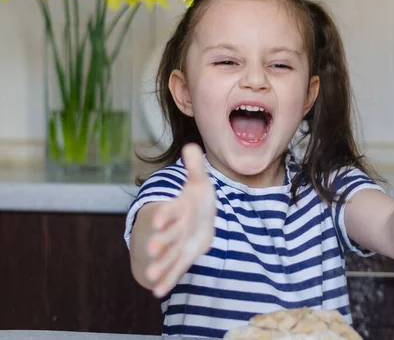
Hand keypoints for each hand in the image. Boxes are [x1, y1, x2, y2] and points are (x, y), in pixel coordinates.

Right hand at [145, 143, 216, 297]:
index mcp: (178, 210)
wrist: (195, 219)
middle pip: (167, 235)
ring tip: (151, 276)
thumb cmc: (196, 201)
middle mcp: (174, 229)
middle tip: (152, 248)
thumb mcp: (199, 183)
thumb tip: (191, 145)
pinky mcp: (183, 257)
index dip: (165, 215)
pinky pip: (175, 270)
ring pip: (168, 256)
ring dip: (160, 264)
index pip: (170, 211)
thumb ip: (195, 167)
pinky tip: (157, 292)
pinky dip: (167, 280)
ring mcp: (177, 245)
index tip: (159, 220)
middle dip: (160, 241)